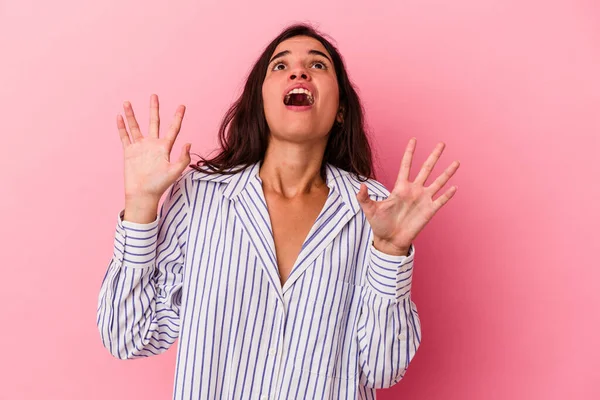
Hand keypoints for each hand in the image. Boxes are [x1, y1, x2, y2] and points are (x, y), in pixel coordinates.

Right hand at [118, 94, 190, 199]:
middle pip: (153, 122)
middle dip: (153, 109)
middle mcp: (152, 145)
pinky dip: (121, 127)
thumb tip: (189, 143)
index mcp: (165, 148)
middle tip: (154, 95)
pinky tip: (119, 116)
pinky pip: (124, 137)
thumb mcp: (175, 172)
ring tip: (127, 102)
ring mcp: (140, 147)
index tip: (182, 106)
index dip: (178, 117)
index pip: (173, 129)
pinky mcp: (129, 152)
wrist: (143, 194)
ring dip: (131, 115)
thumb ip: (183, 158)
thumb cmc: (160, 185)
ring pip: (135, 127)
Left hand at [356, 138, 459, 254]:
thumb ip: (364, 197)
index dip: (409, 153)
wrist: (389, 241)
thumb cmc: (379, 225)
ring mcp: (423, 200)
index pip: (406, 165)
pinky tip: (455, 187)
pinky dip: (448, 194)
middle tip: (442, 143)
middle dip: (434, 156)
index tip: (413, 140)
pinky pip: (441, 200)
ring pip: (438, 182)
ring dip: (447, 172)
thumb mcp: (369, 209)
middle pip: (426, 168)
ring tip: (456, 162)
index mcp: (400, 187)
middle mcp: (414, 190)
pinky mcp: (429, 211)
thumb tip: (361, 186)